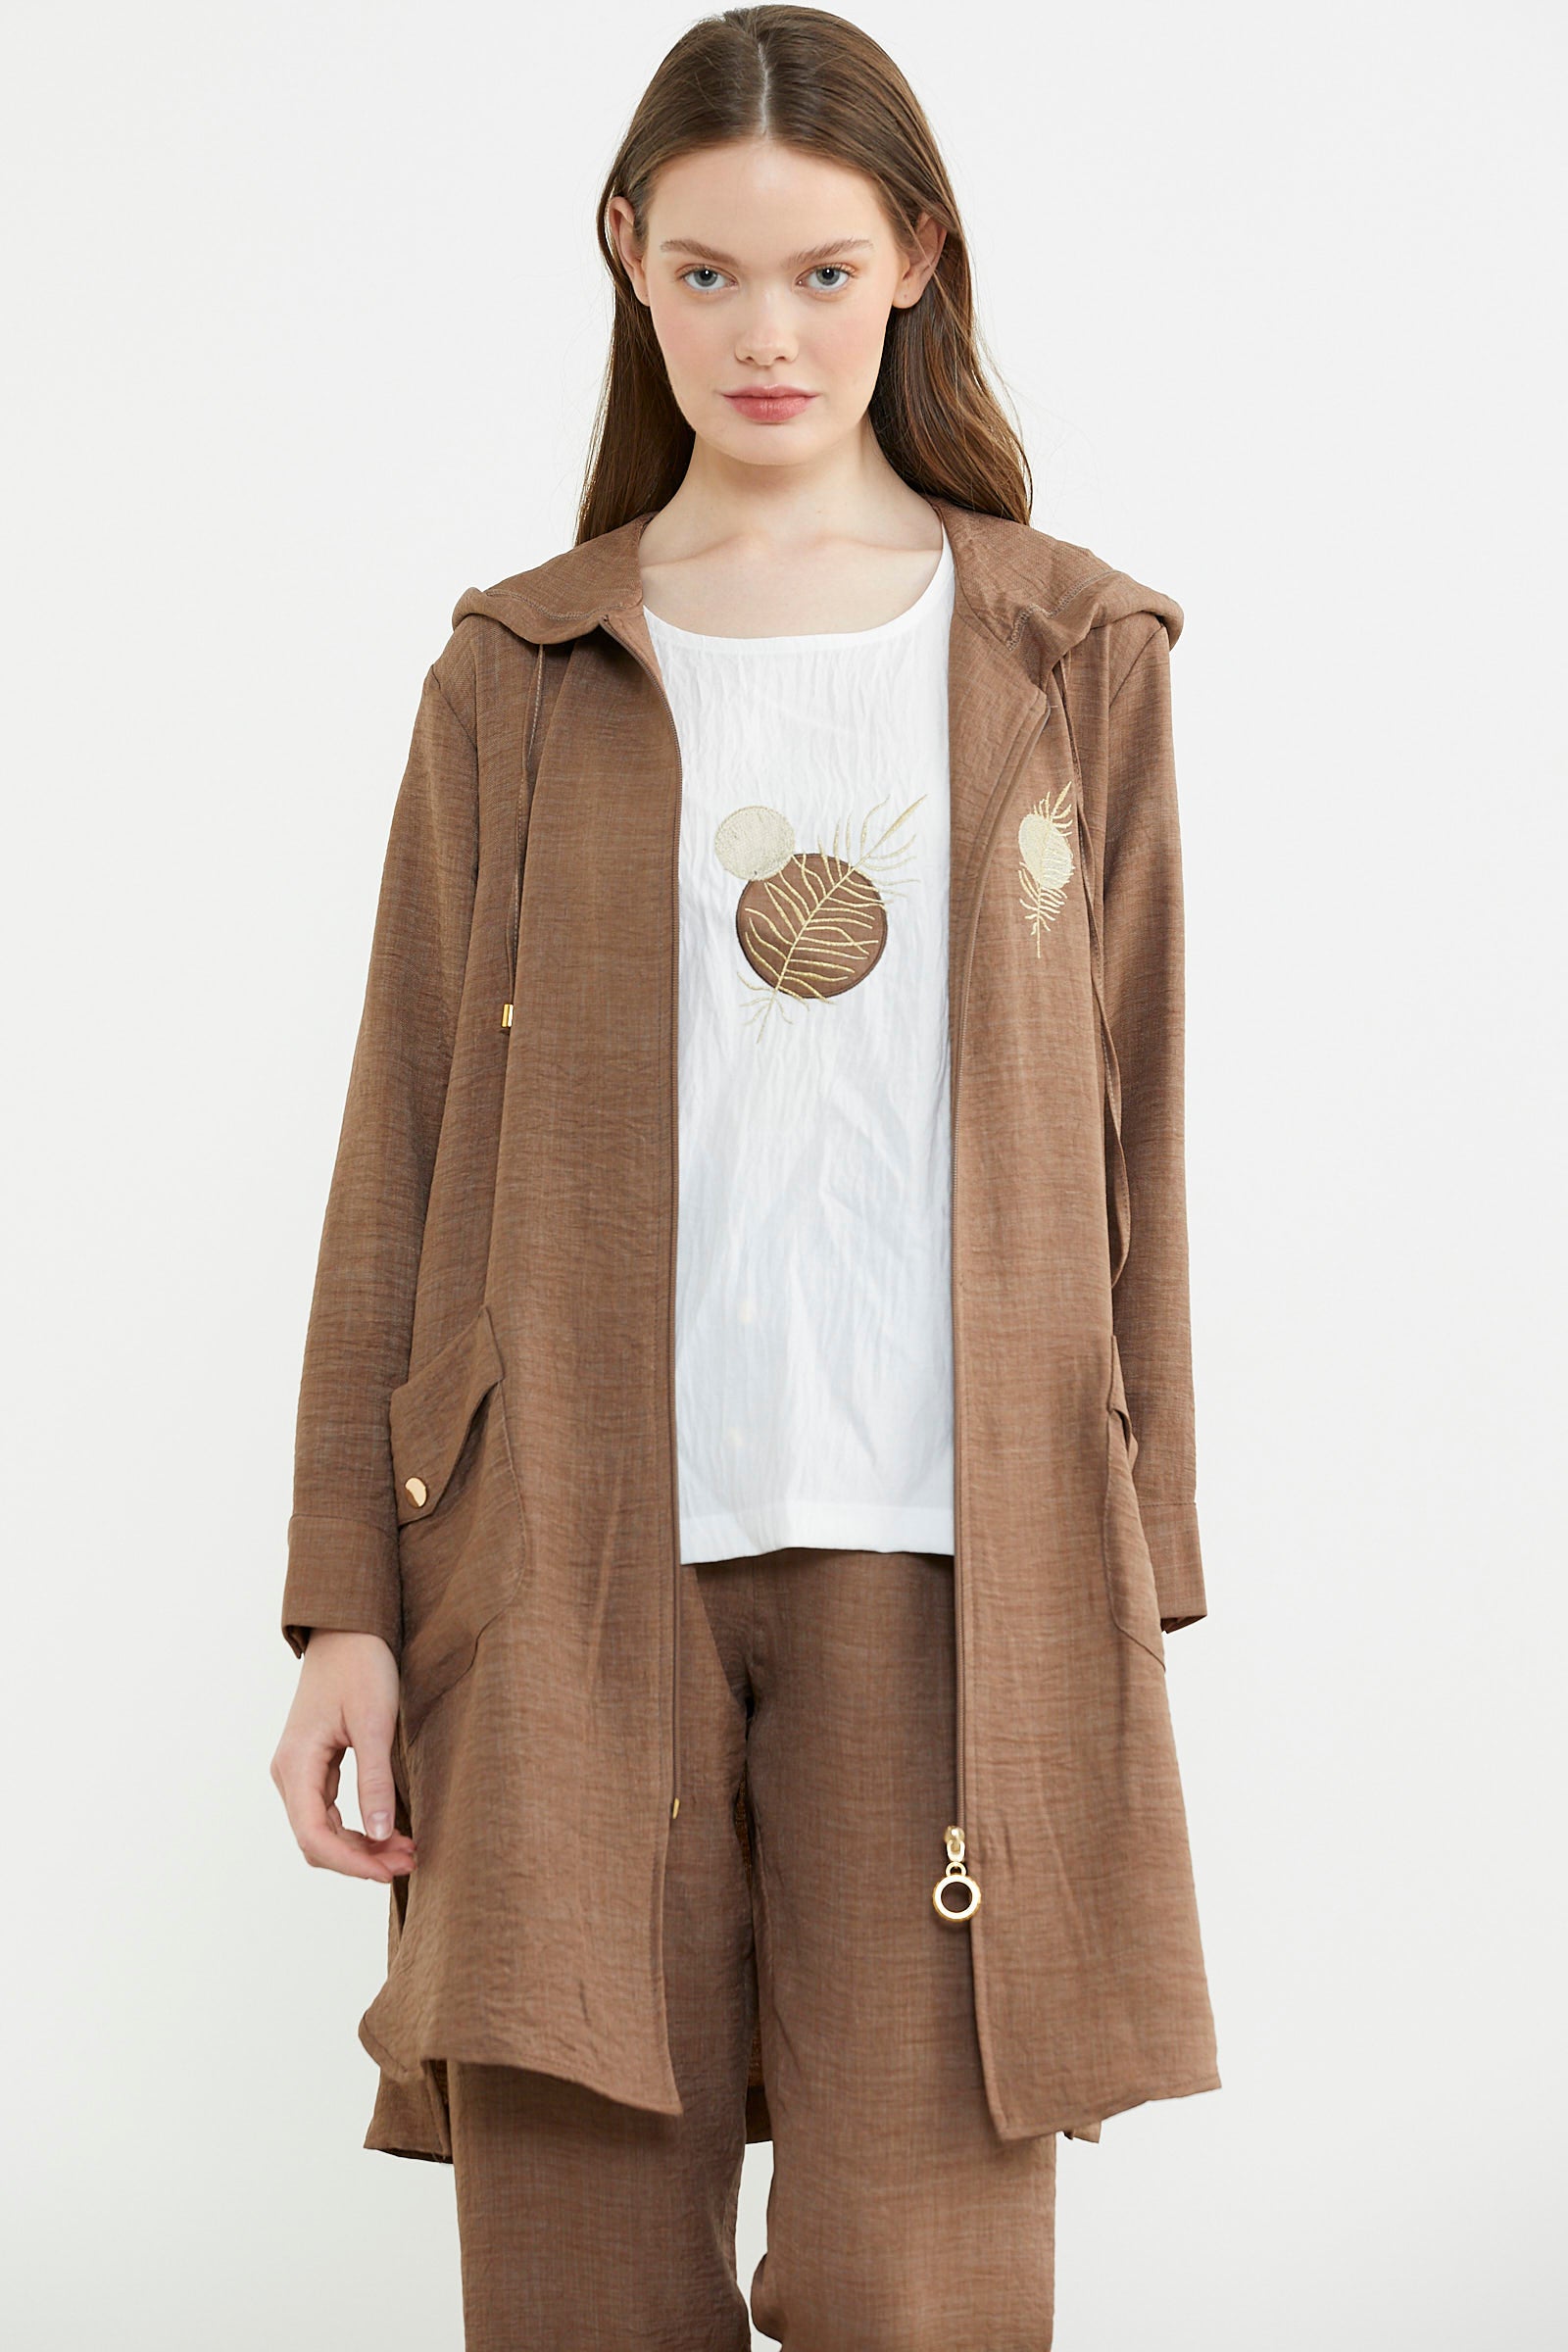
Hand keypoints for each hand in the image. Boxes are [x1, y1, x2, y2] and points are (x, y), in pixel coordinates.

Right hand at [270, 1631, 418, 1881]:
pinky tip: (389, 1831)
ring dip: (361, 1846)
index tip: (391, 1870)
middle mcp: (288, 1772)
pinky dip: (357, 1828)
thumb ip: (375, 1779)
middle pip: (316, 1839)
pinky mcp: (313, 1765)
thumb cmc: (361, 1665)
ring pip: (323, 1830)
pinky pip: (329, 1812)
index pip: (314, 1835)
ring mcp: (298, 1770)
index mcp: (295, 1763)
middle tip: (409, 1862)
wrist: (347, 1628)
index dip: (351, 1862)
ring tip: (406, 1851)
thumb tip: (382, 1834)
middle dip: (361, 1859)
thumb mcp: (374, 1722)